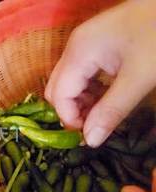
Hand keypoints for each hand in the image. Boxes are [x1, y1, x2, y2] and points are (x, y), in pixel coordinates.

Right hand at [45, 0, 155, 146]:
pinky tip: (105, 98)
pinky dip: (89, 92)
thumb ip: (111, 111)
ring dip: (80, 103)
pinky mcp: (93, 47)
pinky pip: (81, 75)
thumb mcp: (138, 78)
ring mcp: (82, 46)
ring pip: (68, 84)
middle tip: (93, 126)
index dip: (70, 118)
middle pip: (57, 89)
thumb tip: (90, 141)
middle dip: (71, 111)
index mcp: (78, 53)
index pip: (59, 95)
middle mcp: (73, 49)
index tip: (89, 135)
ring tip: (102, 114)